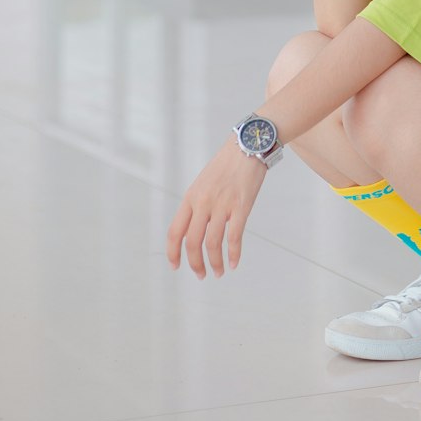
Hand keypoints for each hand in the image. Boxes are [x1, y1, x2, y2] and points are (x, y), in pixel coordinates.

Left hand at [166, 136, 265, 277]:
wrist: (247, 145)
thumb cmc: (226, 165)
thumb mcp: (203, 183)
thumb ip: (197, 205)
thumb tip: (193, 230)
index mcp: (191, 197)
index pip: (175, 231)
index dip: (172, 252)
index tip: (175, 266)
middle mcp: (203, 202)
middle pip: (192, 242)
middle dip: (195, 264)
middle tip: (201, 275)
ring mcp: (222, 204)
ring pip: (212, 243)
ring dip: (214, 263)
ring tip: (217, 272)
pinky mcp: (241, 206)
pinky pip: (234, 236)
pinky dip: (233, 254)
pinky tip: (233, 263)